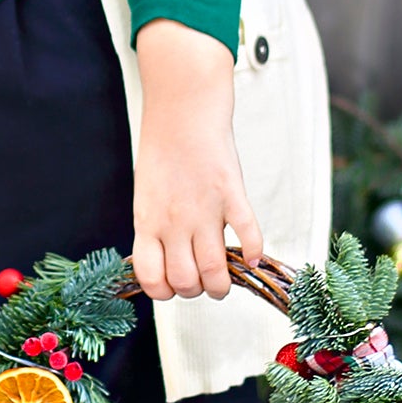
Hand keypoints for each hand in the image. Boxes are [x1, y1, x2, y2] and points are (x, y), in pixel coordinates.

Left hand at [131, 20, 263, 299]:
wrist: (182, 110)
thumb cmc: (164, 152)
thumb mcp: (147, 196)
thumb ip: (156, 230)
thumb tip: (165, 264)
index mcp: (148, 223)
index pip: (152, 280)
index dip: (165, 292)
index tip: (175, 284)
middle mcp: (174, 222)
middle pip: (187, 282)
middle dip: (197, 291)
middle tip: (204, 279)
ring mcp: (203, 209)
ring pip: (215, 270)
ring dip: (222, 284)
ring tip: (226, 279)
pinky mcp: (230, 192)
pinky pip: (248, 232)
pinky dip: (254, 250)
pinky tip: (253, 256)